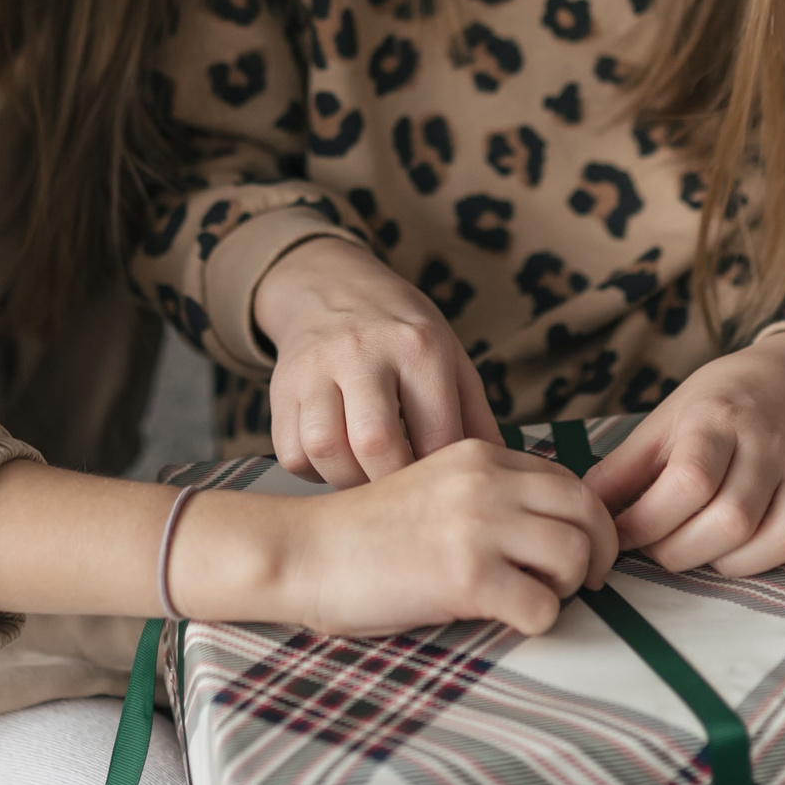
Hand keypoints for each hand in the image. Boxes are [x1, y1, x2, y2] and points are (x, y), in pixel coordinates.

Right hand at [254, 237, 500, 486]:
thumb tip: (504, 471)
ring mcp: (315, 367)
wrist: (330, 285)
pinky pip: (290, 450)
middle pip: (374, 442)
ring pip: (324, 448)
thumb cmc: (400, 330)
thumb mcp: (449, 353)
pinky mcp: (280, 385)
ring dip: (348, 481)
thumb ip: (474, 413)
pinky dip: (313, 471)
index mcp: (418, 345)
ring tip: (368, 482)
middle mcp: (363, 351)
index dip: (442, 477)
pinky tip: (336, 462)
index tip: (445, 494)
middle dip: (392, 487)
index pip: (436, 433)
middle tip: (402, 500)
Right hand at [276, 440, 618, 635]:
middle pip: (588, 512)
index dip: (587, 521)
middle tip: (586, 582)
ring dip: (566, 588)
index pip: (569, 480)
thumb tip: (551, 524)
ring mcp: (478, 526)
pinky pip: (543, 607)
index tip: (580, 550)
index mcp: (479, 454)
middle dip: (600, 553)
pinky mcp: (468, 577)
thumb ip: (487, 490)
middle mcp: (485, 481)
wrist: (305, 551)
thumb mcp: (433, 485)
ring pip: (576, 557)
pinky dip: (535, 620)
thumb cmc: (366, 532)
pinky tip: (503, 617)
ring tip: (533, 597)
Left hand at [583, 333, 784, 613]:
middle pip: (733, 517)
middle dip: (683, 551)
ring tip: (705, 557)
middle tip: (658, 552)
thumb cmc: (718, 404)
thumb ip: (625, 467)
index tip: (620, 537)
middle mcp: (769, 445)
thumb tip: (582, 511)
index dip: (648, 521)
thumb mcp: (666, 419)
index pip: (689, 481)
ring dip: (736, 564)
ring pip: (781, 535)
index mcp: (719, 421)